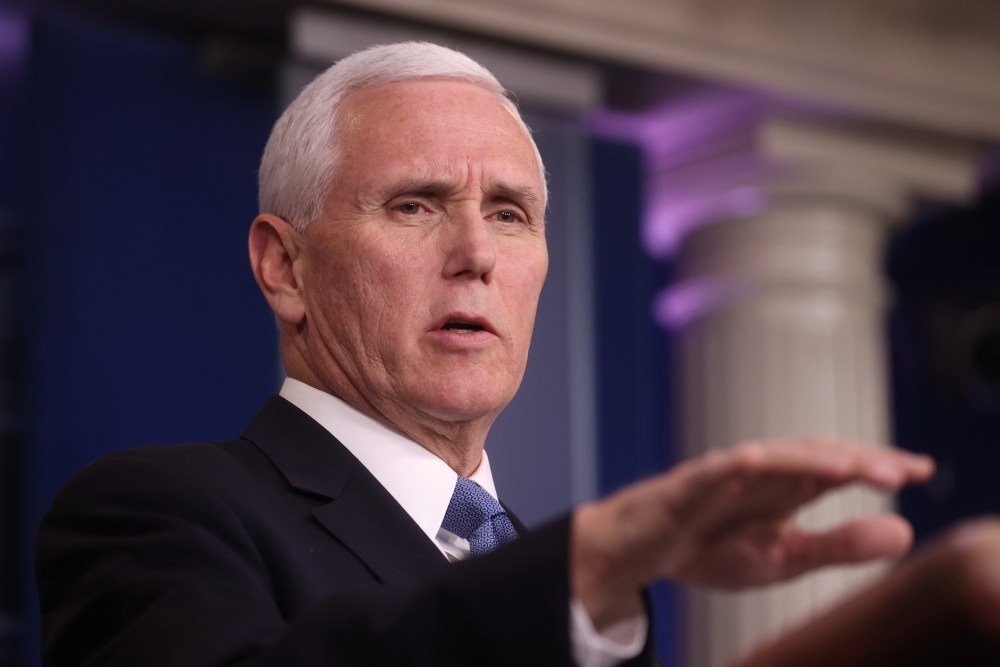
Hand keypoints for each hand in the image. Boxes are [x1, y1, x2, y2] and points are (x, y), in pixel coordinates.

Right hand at [570, 438, 934, 628]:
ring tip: (847, 467)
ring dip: (806, 459)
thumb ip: (838, 545)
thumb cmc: (710, 547)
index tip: (921, 469)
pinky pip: (709, 471)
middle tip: (900, 471)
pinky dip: (732, 464)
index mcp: (787, 489)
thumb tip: (904, 531)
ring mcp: (723, 476)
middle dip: (855, 461)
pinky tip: (757, 460)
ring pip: (769, 459)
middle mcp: (761, 474)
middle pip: (812, 457)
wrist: (640, 551)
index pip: (839, 470)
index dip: (877, 465)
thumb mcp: (784, 558)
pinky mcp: (686, 487)